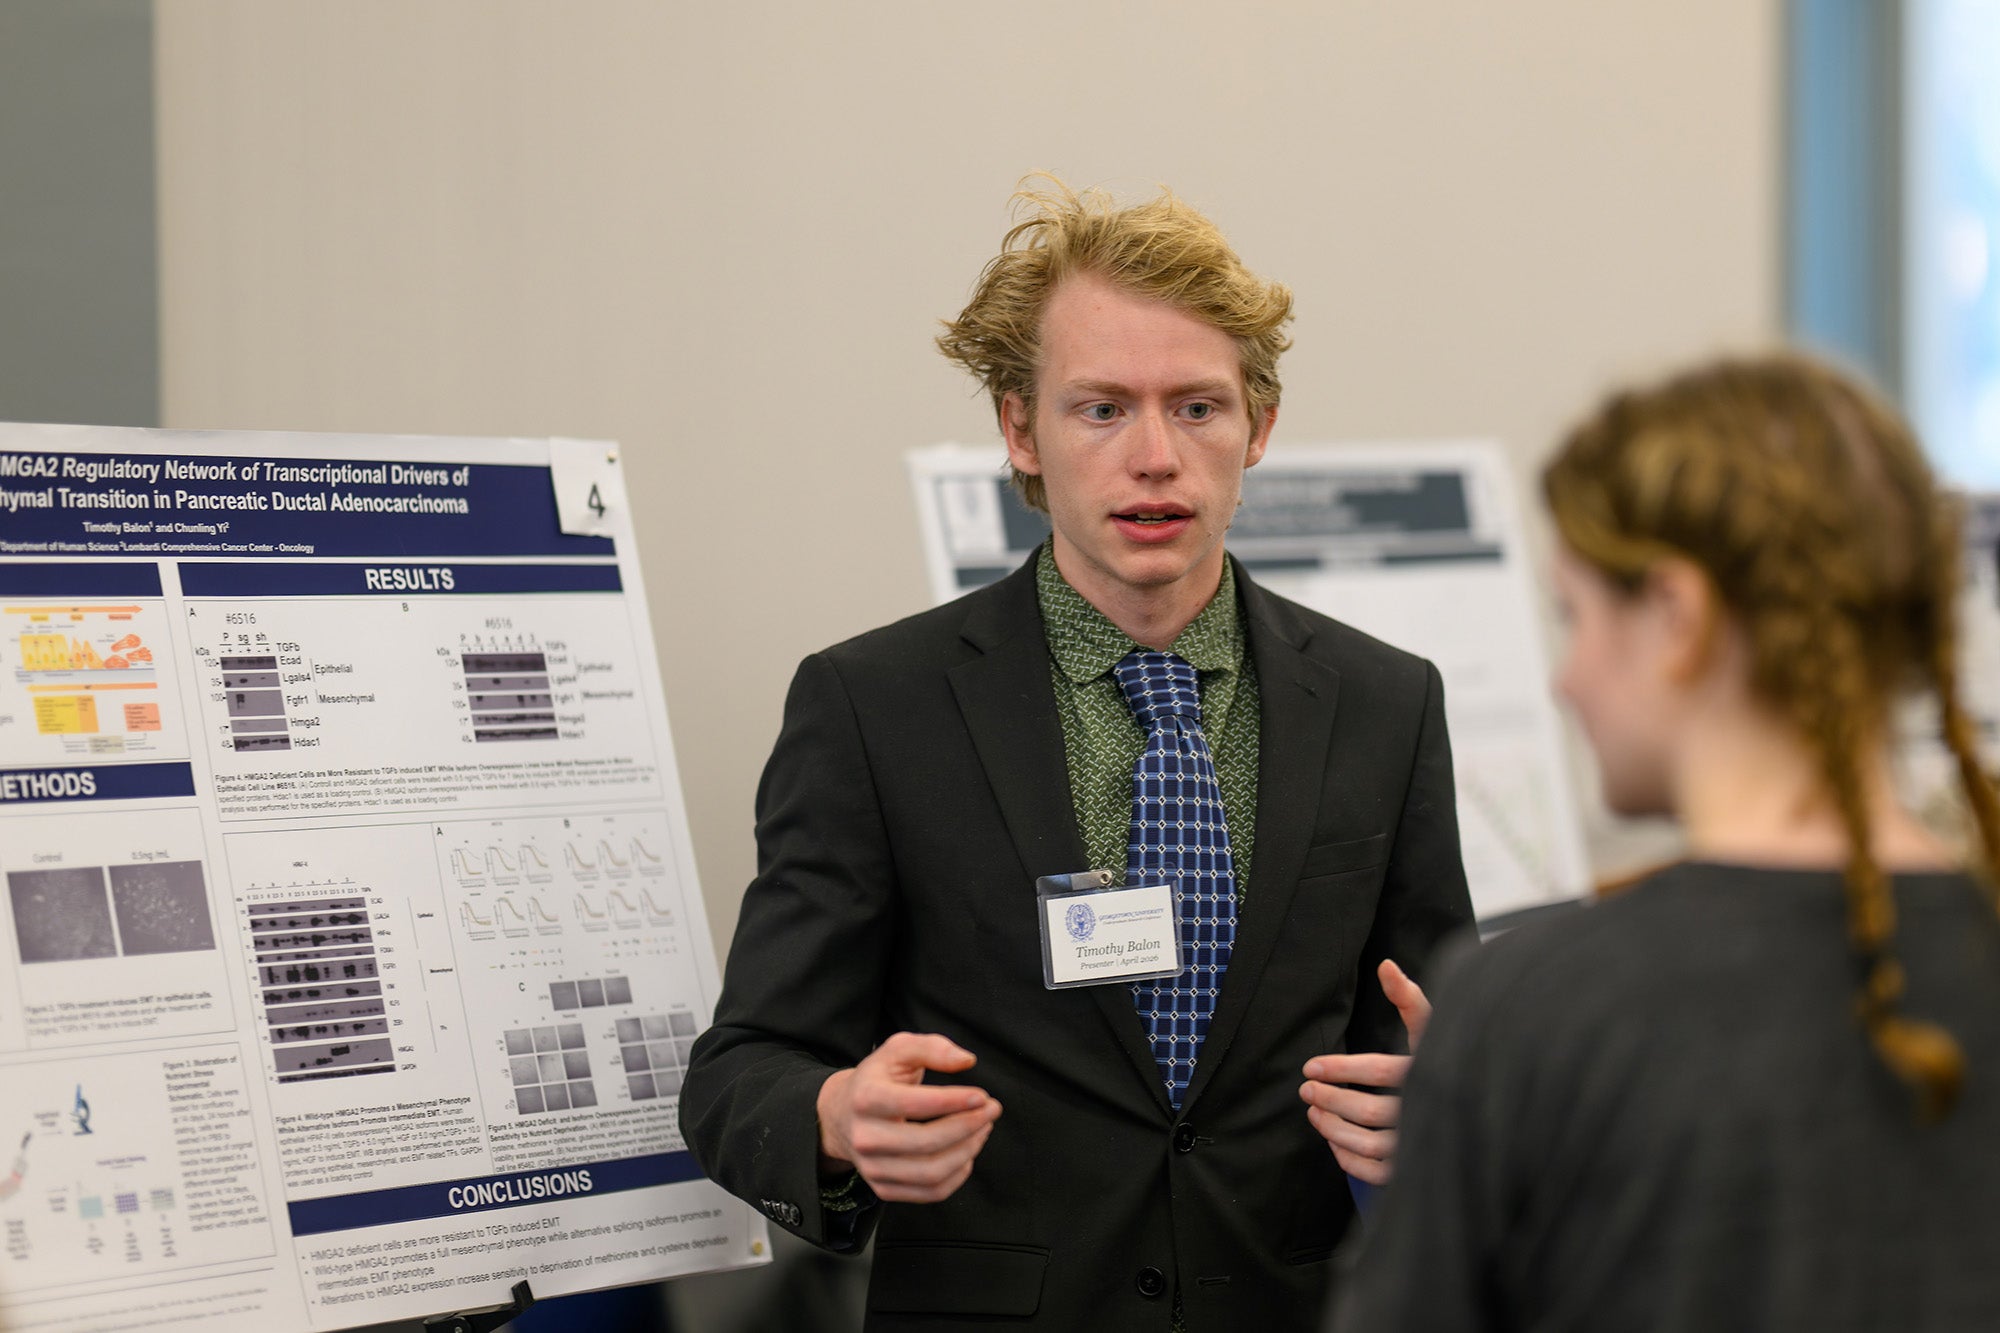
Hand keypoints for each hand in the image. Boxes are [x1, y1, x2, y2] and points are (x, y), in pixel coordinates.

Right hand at [816, 1031, 1002, 1203]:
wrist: (842, 1114)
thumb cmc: (878, 1078)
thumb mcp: (898, 1049)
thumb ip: (932, 1047)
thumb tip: (967, 1060)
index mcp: (865, 1098)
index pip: (913, 1103)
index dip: (953, 1101)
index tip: (982, 1095)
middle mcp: (865, 1137)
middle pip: (926, 1142)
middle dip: (968, 1126)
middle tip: (992, 1109)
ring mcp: (872, 1168)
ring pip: (932, 1172)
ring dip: (968, 1151)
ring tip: (983, 1129)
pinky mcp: (883, 1188)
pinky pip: (931, 1192)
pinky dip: (958, 1174)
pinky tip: (967, 1151)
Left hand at [1298, 959, 1431, 1185]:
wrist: (1483, 1118)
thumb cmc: (1448, 1064)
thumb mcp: (1434, 1031)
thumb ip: (1410, 999)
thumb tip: (1385, 965)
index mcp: (1435, 1075)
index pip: (1381, 1070)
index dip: (1341, 1068)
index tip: (1310, 1066)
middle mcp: (1434, 1112)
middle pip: (1371, 1111)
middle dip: (1330, 1099)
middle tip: (1305, 1089)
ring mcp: (1429, 1147)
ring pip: (1371, 1145)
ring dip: (1333, 1128)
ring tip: (1313, 1111)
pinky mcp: (1421, 1172)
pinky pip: (1377, 1174)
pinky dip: (1349, 1160)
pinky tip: (1334, 1142)